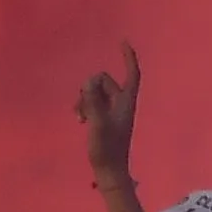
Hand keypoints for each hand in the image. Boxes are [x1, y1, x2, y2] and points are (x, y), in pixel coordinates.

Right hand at [77, 44, 141, 188]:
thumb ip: (93, 102)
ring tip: (79, 117)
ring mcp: (113, 111)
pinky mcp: (104, 118)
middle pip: (104, 81)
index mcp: (126, 103)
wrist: (109, 170)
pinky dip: (84, 106)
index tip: (123, 41)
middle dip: (89, 89)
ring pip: (95, 92)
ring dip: (84, 99)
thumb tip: (89, 81)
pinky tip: (79, 120)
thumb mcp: (97, 124)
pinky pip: (92, 102)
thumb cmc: (107, 149)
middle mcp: (121, 103)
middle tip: (81, 110)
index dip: (128, 57)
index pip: (132, 74)